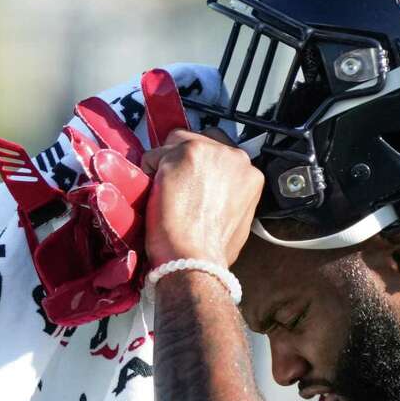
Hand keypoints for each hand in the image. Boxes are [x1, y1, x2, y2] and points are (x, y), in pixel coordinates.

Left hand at [140, 128, 263, 267]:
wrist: (196, 259)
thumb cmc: (213, 251)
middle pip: (198, 141)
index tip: (191, 183)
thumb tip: (212, 196)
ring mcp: (210, 152)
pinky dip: (149, 173)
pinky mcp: (184, 153)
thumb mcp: (236, 221)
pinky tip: (154, 196)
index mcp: (250, 175)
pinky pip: (154, 155)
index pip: (221, 154)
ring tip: (164, 195)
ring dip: (165, 165)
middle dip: (184, 161)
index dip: (201, 169)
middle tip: (174, 189)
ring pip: (174, 144)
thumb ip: (228, 197)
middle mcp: (234, 157)